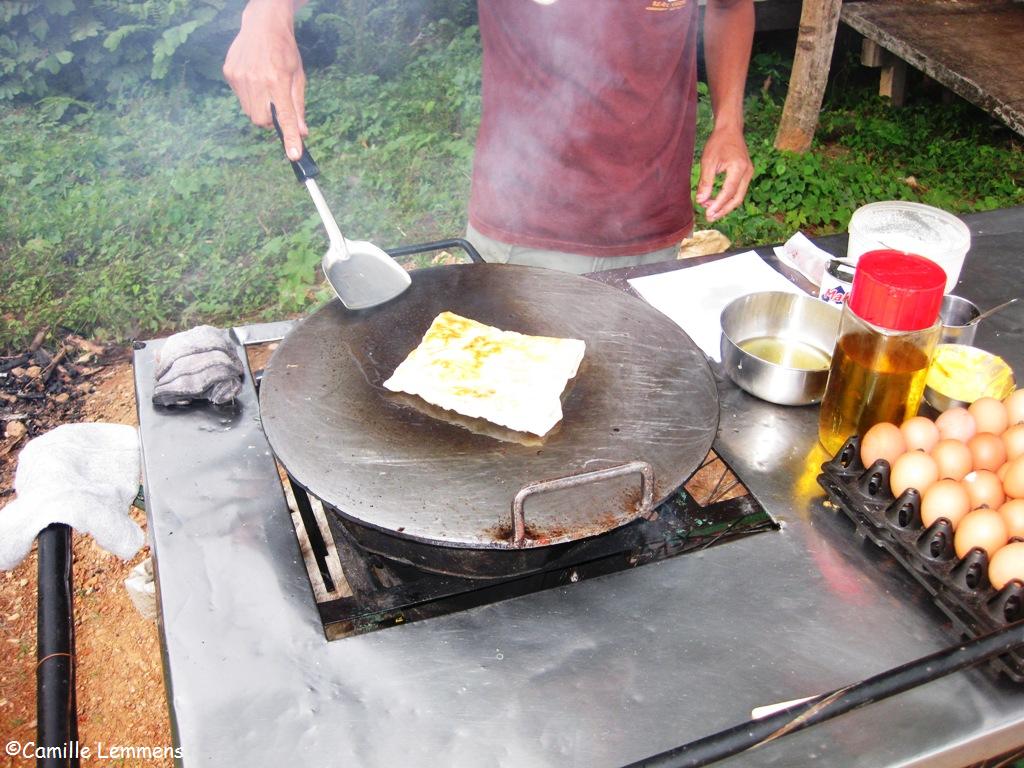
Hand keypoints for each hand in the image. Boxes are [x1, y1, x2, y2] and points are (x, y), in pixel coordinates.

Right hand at [223, 0, 307, 159]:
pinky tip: (254, 78)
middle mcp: (257, 81)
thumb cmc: (285, 51)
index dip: (289, 138)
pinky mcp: (229, 73)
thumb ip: (298, 107)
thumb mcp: (298, 77)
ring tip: (265, 88)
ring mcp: (240, 77)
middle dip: (270, 120)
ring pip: (250, 112)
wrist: (262, 25)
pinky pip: (240, 98)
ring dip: (259, 108)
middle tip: (276, 105)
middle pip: (262, 120)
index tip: (294, 155)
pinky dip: (249, 96)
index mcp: (278, 81)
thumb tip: (301, 133)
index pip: (285, 117)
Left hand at [695, 126, 752, 222]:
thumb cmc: (718, 142)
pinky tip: (715, 201)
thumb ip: (705, 182)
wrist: (730, 129)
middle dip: (723, 210)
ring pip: (738, 196)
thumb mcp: (708, 161)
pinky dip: (727, 198)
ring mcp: (749, 173)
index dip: (718, 205)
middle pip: (736, 198)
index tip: (707, 213)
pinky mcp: (746, 173)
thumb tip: (700, 200)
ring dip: (725, 205)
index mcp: (739, 168)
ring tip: (710, 211)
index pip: (728, 192)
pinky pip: (738, 190)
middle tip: (709, 217)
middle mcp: (747, 172)